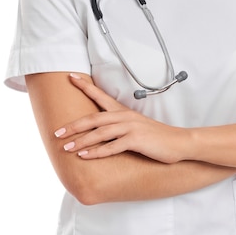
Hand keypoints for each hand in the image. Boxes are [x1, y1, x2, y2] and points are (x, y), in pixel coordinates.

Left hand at [54, 74, 188, 162]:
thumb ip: (118, 127)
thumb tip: (100, 132)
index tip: (70, 77)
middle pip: (94, 118)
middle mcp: (125, 117)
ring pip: (100, 133)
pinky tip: (85, 156)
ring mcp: (130, 128)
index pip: (100, 95)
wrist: (178, 142)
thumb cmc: (156, 137)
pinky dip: (97, 152)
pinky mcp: (136, 140)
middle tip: (57, 132)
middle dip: (73, 125)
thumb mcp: (135, 127)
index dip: (85, 86)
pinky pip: (112, 146)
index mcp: (123, 112)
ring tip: (66, 148)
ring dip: (81, 141)